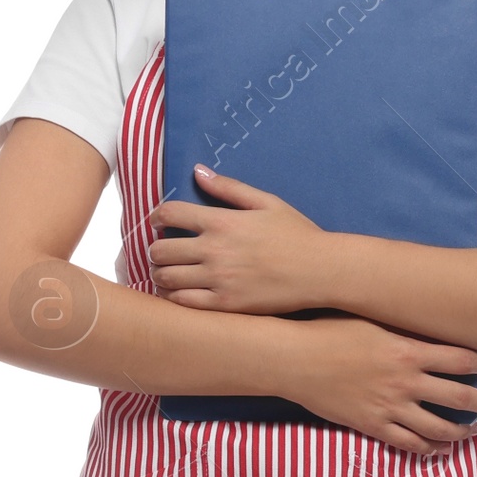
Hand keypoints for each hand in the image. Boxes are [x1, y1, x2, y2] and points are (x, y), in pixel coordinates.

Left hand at [149, 171, 332, 314]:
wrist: (321, 271)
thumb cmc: (297, 234)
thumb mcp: (266, 202)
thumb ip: (229, 188)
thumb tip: (198, 171)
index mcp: (222, 222)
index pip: (171, 213)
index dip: (157, 216)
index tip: (157, 221)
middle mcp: (215, 250)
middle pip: (161, 249)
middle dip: (156, 249)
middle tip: (162, 251)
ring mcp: (218, 280)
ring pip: (166, 278)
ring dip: (160, 274)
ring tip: (166, 273)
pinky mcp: (225, 305)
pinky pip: (183, 302)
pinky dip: (172, 297)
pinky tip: (176, 293)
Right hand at [276, 315, 476, 457]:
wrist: (294, 359)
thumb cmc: (328, 330)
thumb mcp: (372, 320)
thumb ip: (403, 328)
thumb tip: (428, 323)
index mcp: (410, 351)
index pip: (462, 358)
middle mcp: (406, 382)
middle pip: (462, 397)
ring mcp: (391, 407)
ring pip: (440, 428)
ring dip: (463, 431)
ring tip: (474, 432)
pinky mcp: (372, 426)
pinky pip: (408, 443)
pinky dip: (428, 449)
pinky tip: (438, 449)